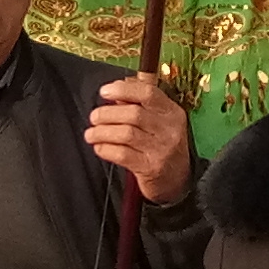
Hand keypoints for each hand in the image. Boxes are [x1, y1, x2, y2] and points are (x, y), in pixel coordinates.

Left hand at [87, 73, 192, 206]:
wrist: (177, 180)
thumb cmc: (162, 145)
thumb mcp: (159, 121)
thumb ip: (139, 103)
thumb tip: (117, 88)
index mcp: (171, 112)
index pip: (148, 93)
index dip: (123, 90)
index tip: (104, 91)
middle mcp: (169, 129)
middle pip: (134, 113)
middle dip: (107, 114)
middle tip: (94, 117)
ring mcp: (161, 149)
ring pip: (126, 133)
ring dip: (102, 132)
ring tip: (91, 133)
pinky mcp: (151, 168)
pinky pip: (123, 154)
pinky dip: (106, 149)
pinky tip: (99, 147)